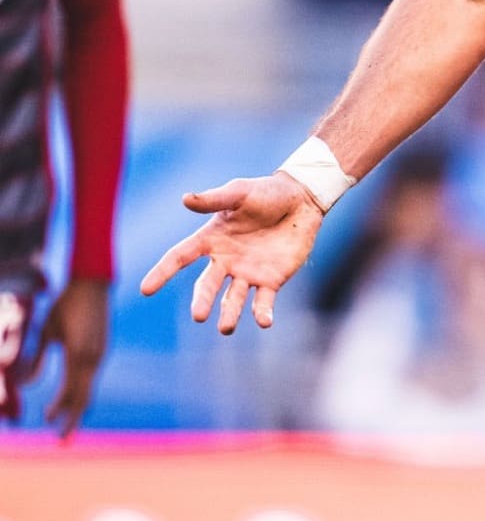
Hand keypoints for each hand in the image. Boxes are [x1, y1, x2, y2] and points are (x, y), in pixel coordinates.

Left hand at [38, 277, 109, 438]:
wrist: (93, 284)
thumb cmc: (65, 304)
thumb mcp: (47, 330)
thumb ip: (37, 358)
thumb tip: (25, 385)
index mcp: (79, 354)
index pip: (70, 390)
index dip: (59, 409)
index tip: (47, 422)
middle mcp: (93, 358)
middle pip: (83, 397)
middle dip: (72, 420)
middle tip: (62, 441)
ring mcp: (100, 355)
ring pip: (88, 389)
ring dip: (77, 408)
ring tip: (67, 424)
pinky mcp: (101, 350)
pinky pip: (91, 378)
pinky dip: (82, 393)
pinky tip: (75, 399)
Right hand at [140, 173, 325, 332]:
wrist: (302, 201)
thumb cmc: (266, 193)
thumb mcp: (239, 192)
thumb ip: (214, 199)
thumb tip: (185, 199)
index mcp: (211, 239)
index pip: (180, 256)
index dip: (163, 272)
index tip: (146, 290)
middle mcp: (225, 261)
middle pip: (208, 285)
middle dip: (202, 300)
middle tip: (198, 316)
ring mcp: (248, 273)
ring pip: (234, 299)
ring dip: (229, 314)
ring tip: (225, 328)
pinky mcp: (271, 281)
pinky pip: (264, 302)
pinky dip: (262, 313)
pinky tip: (264, 322)